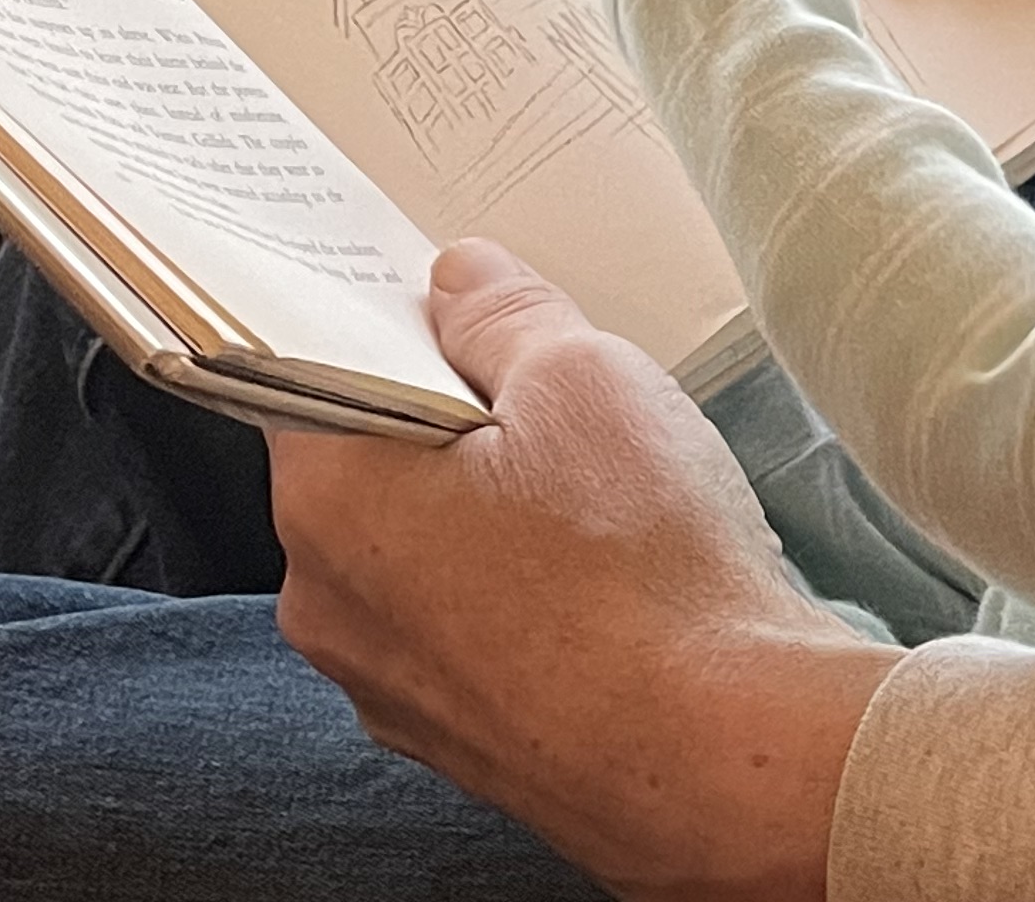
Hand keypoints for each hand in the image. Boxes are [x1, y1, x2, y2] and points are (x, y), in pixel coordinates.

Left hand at [270, 242, 894, 901]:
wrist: (717, 751)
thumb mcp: (584, 375)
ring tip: (604, 500)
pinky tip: (609, 581)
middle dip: (456, 420)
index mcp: (329, 498)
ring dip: (493, 513)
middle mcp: (329, 603)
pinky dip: (523, 594)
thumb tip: (463, 283)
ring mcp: (388, 687)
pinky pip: (471, 629)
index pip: (317, 370)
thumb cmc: (639, 571)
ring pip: (425, 553)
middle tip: (559, 397)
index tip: (454, 301)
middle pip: (373, 463)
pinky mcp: (458, 740)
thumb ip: (506, 314)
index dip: (391, 324)